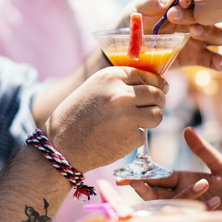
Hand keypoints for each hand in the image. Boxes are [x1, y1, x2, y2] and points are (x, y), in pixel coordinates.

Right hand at [43, 67, 167, 171]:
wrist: (60, 145)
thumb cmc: (76, 115)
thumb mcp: (94, 88)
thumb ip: (120, 84)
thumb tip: (155, 85)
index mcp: (111, 77)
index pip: (146, 75)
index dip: (156, 83)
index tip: (160, 88)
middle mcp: (122, 94)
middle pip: (157, 94)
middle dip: (158, 102)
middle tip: (151, 108)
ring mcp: (128, 116)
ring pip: (157, 115)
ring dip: (150, 120)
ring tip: (133, 123)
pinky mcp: (131, 138)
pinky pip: (144, 134)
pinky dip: (134, 137)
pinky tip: (117, 137)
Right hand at [118, 127, 221, 221]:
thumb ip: (204, 151)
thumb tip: (186, 130)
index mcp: (186, 181)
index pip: (158, 178)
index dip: (142, 176)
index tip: (125, 175)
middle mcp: (184, 198)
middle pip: (157, 195)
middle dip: (145, 190)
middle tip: (138, 183)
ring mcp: (190, 213)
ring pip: (171, 208)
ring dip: (185, 196)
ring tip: (208, 185)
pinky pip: (189, 220)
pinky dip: (200, 209)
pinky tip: (216, 201)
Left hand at [120, 0, 221, 71]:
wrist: (123, 51)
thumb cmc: (132, 23)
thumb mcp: (137, 9)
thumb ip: (152, 0)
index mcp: (183, 2)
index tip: (180, 2)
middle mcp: (195, 18)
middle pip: (214, 14)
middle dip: (202, 15)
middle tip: (181, 19)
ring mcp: (198, 39)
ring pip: (221, 35)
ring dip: (213, 33)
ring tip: (194, 33)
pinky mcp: (195, 57)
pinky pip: (215, 59)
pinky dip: (220, 61)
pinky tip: (217, 61)